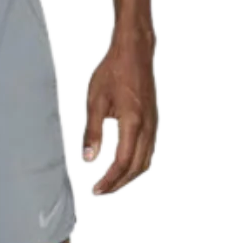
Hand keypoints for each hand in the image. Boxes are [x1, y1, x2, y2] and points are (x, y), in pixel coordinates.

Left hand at [81, 31, 158, 196]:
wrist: (134, 51)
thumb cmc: (115, 71)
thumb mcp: (95, 101)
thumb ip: (92, 132)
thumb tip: (88, 158)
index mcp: (134, 123)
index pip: (123, 163)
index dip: (110, 180)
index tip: (96, 190)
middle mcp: (148, 126)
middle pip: (137, 167)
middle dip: (119, 183)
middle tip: (102, 191)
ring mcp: (153, 124)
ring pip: (145, 161)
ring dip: (129, 176)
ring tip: (112, 183)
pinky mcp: (153, 121)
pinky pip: (149, 150)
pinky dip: (137, 164)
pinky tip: (125, 166)